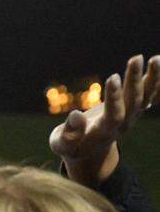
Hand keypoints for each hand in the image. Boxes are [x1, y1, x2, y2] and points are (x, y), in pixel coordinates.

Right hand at [50, 54, 159, 185]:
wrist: (91, 154)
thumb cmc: (72, 147)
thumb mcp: (61, 145)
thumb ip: (68, 134)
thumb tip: (76, 115)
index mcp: (104, 132)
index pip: (114, 115)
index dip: (115, 97)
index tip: (112, 77)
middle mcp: (123, 124)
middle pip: (133, 103)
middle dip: (135, 81)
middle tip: (135, 58)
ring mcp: (132, 116)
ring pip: (146, 98)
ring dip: (152, 78)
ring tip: (155, 58)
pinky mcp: (134, 109)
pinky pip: (152, 95)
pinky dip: (158, 81)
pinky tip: (159, 61)